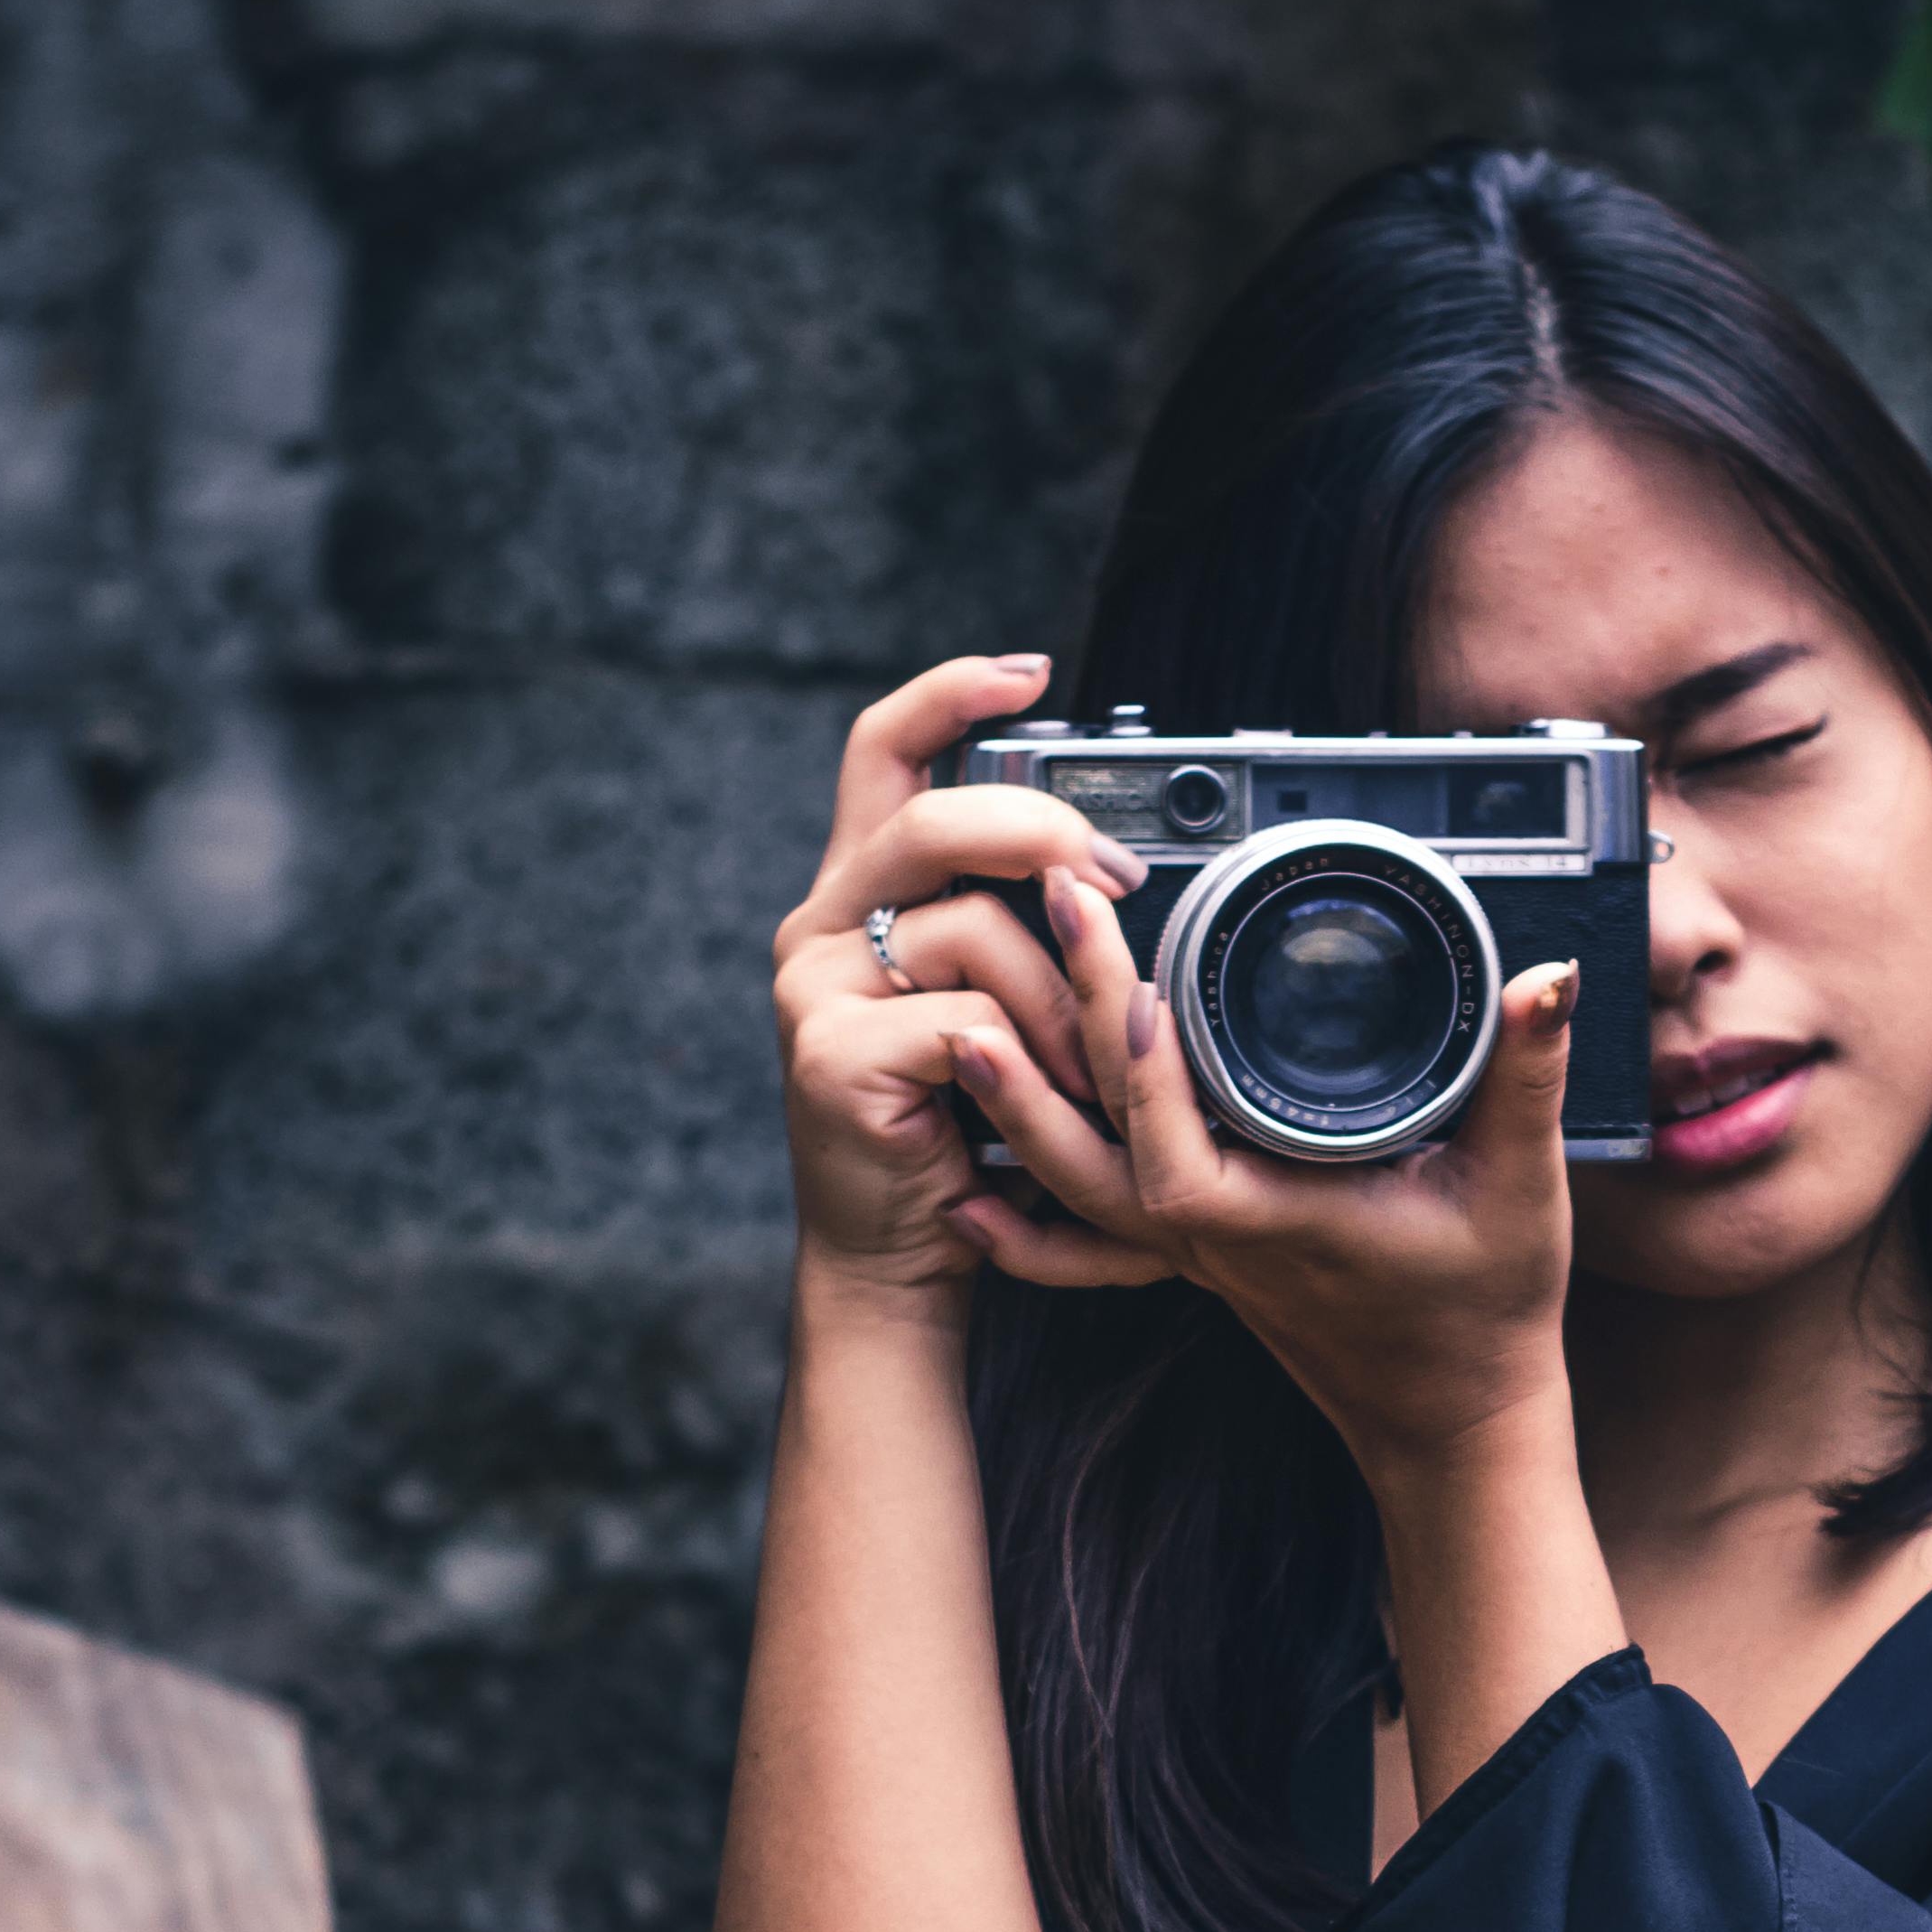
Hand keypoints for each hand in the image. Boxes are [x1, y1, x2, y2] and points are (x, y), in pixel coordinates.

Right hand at [768, 651, 1176, 1300]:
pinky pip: (968, 1022)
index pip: (884, 751)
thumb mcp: (995, 1007)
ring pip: (972, 931)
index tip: (1033, 673)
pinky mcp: (831, 1057)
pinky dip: (1031, 1063)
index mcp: (857, 895)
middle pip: (937, 820)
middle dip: (1046, 838)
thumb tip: (1101, 859)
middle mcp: (819, 926)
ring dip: (1061, 1000)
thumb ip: (1012, 926)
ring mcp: (813, 990)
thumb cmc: (965, 1135)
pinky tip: (1042, 1106)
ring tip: (1091, 1066)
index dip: (952, 694)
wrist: (898, 1258)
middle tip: (1118, 886)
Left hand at [945, 852, 1583, 1479]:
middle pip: (1098, 1131)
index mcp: (1272, 1218)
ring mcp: (1196, 1250)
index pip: (1171, 1137)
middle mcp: (1213, 1235)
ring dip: (1017, 1100)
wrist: (1457, 1422)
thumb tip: (1545, 980)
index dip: (1140, 1058)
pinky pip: (1091, 1230)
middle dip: (1059, 1016)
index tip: (1126, 971)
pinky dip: (1027, 1216)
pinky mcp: (1200, 1255)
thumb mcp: (1521, 1188)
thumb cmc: (1484, 1319)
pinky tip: (973, 1194)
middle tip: (1041, 905)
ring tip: (962, 1013)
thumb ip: (1529, 1076)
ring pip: (1075, 1179)